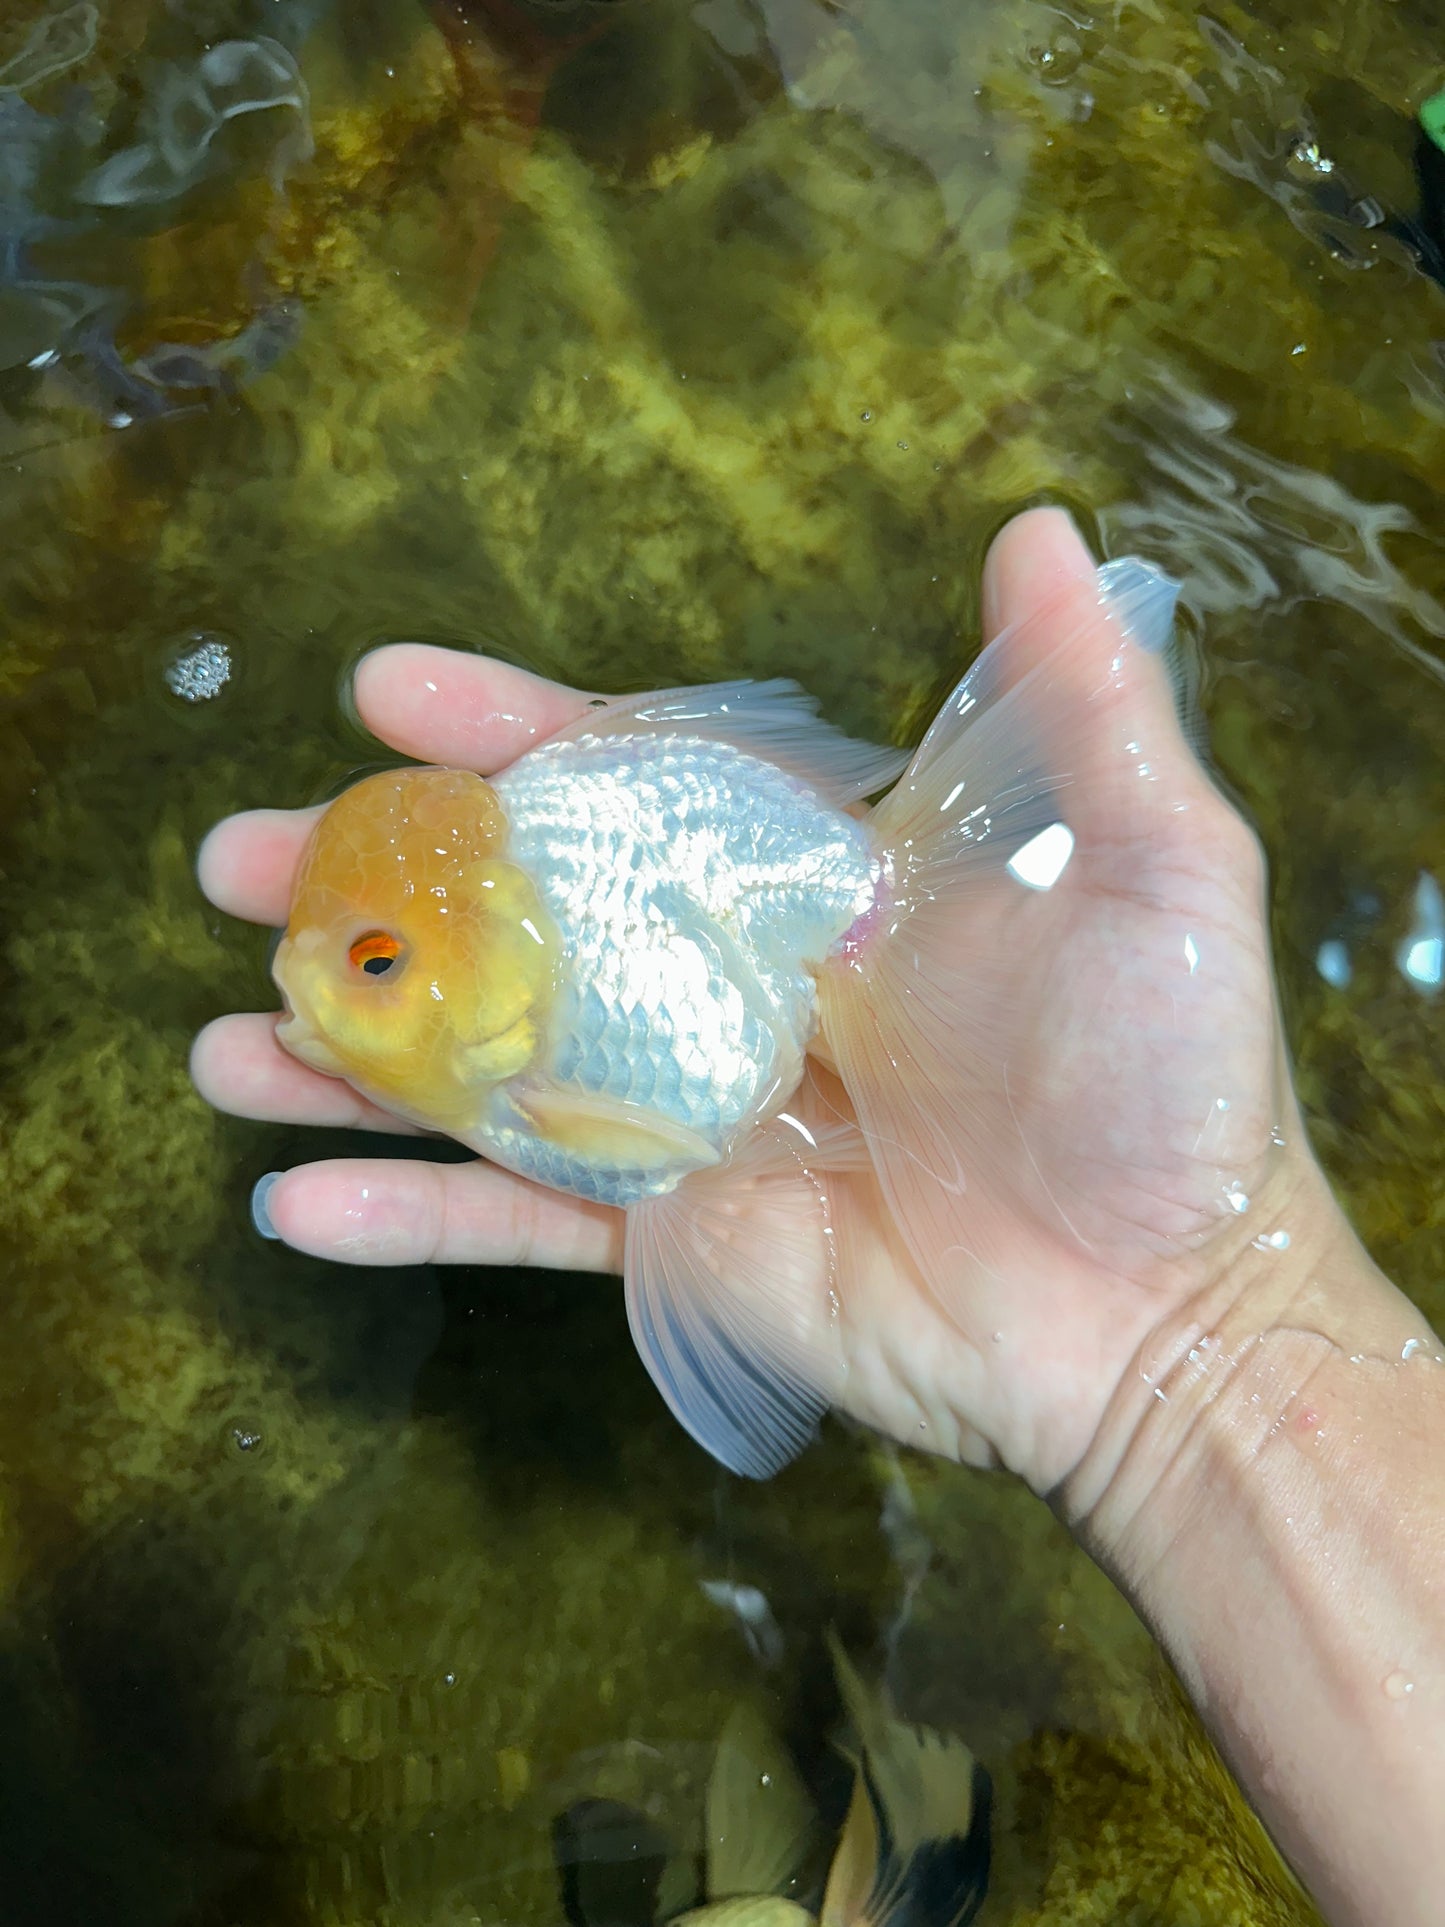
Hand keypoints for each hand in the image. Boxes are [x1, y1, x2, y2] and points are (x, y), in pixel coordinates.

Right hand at [192, 508, 1343, 1494]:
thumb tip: (1045, 529)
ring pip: (484, 1073)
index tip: (385, 689)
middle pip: (514, 922)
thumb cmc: (1167, 1089)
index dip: (507, 735)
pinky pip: (515, 1224)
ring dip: (349, 1056)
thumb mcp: (1158, 870)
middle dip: (372, 889)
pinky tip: (289, 1204)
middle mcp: (730, 992)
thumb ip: (1086, 709)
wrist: (1165, 1317)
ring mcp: (688, 1123)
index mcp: (813, 892)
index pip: (630, 787)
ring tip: (223, 1039)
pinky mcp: (675, 1245)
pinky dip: (405, 1218)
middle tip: (235, 862)